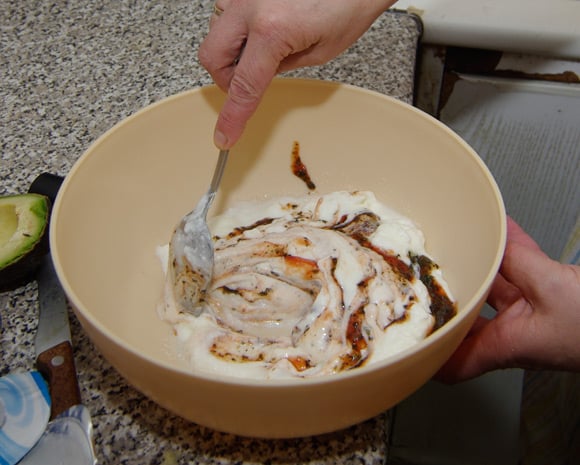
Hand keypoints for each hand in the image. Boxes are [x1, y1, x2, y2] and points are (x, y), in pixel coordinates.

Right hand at [198, 0, 396, 148]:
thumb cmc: (349, 5)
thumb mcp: (320, 53)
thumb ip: (282, 68)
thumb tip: (258, 76)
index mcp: (272, 30)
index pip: (243, 86)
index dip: (233, 117)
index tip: (225, 135)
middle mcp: (250, 5)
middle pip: (212, 57)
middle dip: (226, 77)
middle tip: (248, 81)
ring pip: (214, 31)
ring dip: (230, 48)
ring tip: (262, 47)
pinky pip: (225, 9)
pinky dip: (236, 24)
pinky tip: (260, 26)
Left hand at [438, 216, 579, 382]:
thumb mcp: (552, 288)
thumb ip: (517, 263)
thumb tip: (493, 241)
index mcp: (508, 346)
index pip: (454, 362)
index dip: (429, 354)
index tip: (407, 338)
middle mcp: (515, 334)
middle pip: (467, 319)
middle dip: (449, 297)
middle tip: (425, 277)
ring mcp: (532, 314)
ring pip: (493, 290)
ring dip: (479, 267)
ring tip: (456, 244)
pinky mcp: (550, 297)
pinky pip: (521, 272)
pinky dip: (511, 252)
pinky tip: (503, 231)